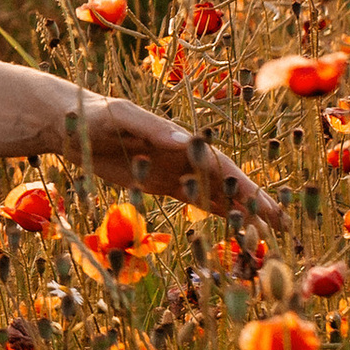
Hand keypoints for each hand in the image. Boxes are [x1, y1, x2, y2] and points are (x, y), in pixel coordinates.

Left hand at [76, 97, 283, 229]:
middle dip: (254, 204)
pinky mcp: (159, 182)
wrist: (69, 122)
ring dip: (239, 212)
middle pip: (226, 183)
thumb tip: (182, 139)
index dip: (246, 187)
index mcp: (180, 139)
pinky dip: (215, 212)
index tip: (268, 206)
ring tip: (264, 235)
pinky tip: (233, 227)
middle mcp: (184, 155)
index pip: (221, 167)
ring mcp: (174, 170)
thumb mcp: (121, 115)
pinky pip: (194, 199)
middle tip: (281, 227)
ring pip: (215, 193)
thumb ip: (151, 127)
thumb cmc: (95, 114)